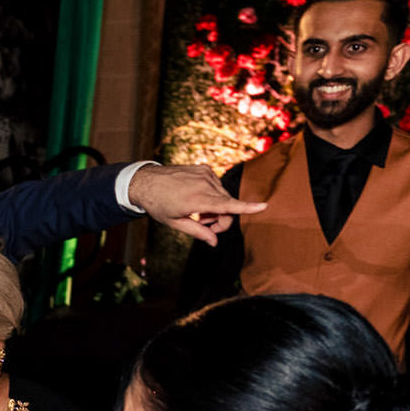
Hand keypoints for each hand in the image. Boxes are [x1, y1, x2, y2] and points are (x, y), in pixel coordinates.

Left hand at [127, 163, 265, 246]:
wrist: (145, 181)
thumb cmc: (158, 205)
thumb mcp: (175, 223)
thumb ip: (198, 232)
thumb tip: (214, 242)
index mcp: (196, 200)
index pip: (227, 205)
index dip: (246, 207)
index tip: (264, 206)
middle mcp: (203, 184)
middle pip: (228, 205)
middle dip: (221, 219)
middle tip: (204, 225)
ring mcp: (205, 174)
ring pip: (223, 195)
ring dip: (215, 207)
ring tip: (196, 211)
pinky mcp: (204, 168)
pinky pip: (216, 185)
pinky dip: (211, 195)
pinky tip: (195, 198)